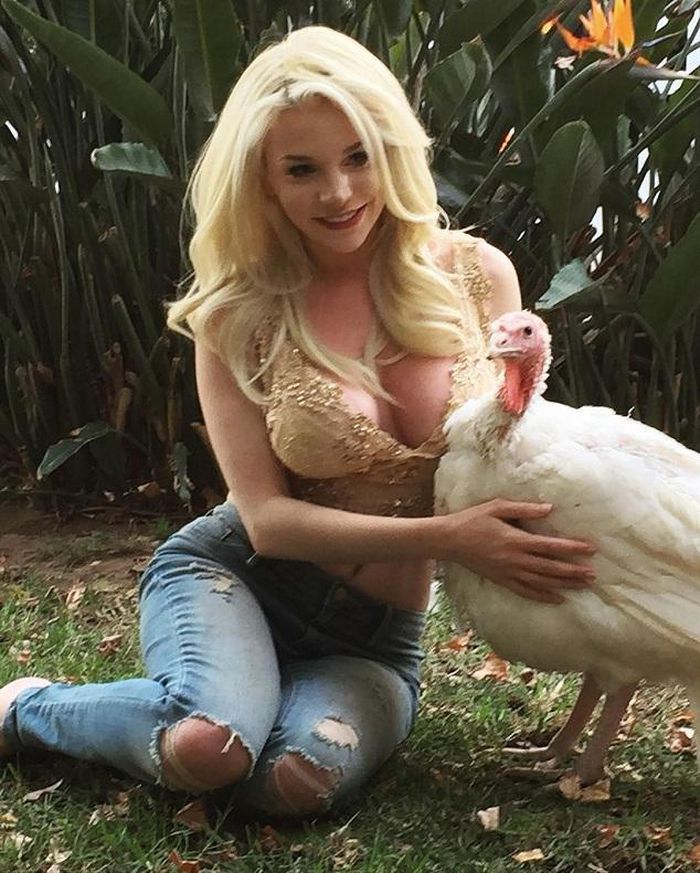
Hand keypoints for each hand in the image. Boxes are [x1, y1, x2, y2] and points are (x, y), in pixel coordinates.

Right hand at [445, 499, 595, 603]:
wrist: (449, 540)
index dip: (572, 548)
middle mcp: (515, 559)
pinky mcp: (502, 580)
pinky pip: (526, 592)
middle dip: (573, 571)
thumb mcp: (497, 506)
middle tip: (593, 574)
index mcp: (516, 539)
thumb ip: (524, 508)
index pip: (550, 546)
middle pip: (550, 568)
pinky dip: (543, 596)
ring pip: (542, 582)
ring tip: (583, 586)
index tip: (590, 549)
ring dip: (564, 584)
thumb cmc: (472, 519)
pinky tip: (558, 598)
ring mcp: (509, 573)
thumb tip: (549, 508)